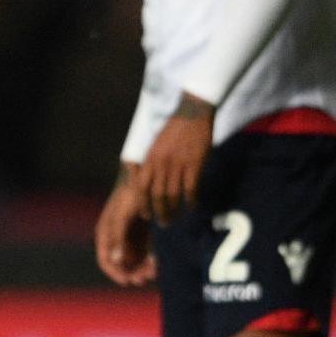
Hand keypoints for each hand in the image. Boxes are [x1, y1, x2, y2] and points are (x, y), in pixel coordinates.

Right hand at [93, 167, 157, 287]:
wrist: (145, 180)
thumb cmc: (130, 196)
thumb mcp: (123, 216)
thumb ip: (118, 238)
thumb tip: (116, 260)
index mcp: (106, 234)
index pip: (105, 260)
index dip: (115, 273)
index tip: (128, 281)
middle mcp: (116, 239)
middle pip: (121, 264)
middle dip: (132, 273)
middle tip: (145, 278)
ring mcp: (129, 239)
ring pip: (134, 262)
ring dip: (142, 269)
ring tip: (153, 272)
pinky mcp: (142, 237)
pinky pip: (144, 255)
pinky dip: (149, 261)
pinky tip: (156, 263)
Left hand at [134, 94, 213, 222]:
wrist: (191, 113)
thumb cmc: (173, 130)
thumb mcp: (155, 147)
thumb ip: (151, 164)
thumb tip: (148, 183)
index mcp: (149, 159)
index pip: (141, 187)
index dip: (143, 204)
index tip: (146, 215)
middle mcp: (160, 164)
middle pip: (156, 195)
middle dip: (159, 212)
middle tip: (164, 223)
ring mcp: (177, 164)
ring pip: (173, 194)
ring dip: (174, 209)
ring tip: (176, 218)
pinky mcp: (194, 164)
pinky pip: (191, 188)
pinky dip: (192, 200)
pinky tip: (194, 206)